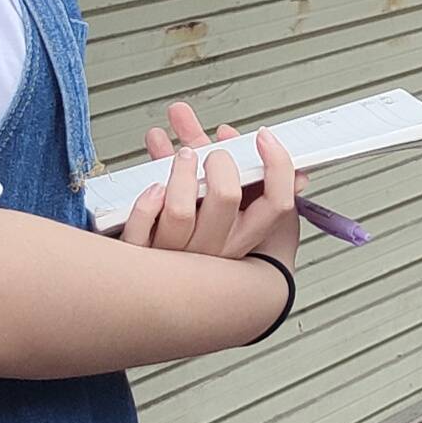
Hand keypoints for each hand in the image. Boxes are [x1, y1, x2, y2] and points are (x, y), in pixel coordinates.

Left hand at [115, 102, 301, 264]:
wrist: (172, 287)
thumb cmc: (203, 237)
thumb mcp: (229, 204)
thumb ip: (227, 167)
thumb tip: (229, 134)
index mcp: (247, 234)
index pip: (278, 201)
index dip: (277, 165)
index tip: (263, 137)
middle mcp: (218, 247)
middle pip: (226, 196)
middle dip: (217, 160)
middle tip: (211, 153)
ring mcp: (182, 255)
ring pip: (180, 211)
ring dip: (178, 171)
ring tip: (180, 156)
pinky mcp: (148, 256)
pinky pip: (143, 228)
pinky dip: (146, 201)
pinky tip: (152, 187)